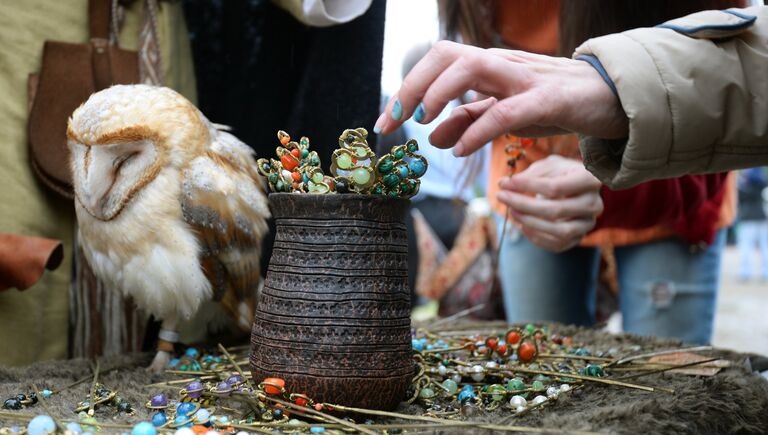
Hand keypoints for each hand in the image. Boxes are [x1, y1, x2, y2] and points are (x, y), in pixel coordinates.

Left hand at [374, 40, 627, 156]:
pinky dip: (478, 130)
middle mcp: (502, 64)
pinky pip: (507, 110)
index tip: (386, 121)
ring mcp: (525, 78)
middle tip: (396, 122)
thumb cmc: (555, 103)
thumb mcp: (504, 113)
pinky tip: (460, 150)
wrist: (613, 100)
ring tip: (423, 124)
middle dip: (411, 86)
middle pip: (446, 54)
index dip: (406, 88)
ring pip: (472, 68)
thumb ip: (469, 122)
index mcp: (489, 65)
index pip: (437, 61)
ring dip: (438, 94)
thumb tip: (432, 138)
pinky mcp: (549, 100)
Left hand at [497, 156, 602, 251]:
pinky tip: (523, 226)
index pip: (555, 187)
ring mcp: (588, 223)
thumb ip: (530, 174)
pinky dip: (536, 238)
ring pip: (558, 231)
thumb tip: (505, 184)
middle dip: (523, 204)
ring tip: (512, 212)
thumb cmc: (561, 174)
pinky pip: (557, 244)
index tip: (505, 183)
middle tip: (501, 197)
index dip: (527, 186)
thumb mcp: (549, 166)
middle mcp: (594, 203)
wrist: (577, 189)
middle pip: (555, 210)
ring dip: (529, 223)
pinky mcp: (580, 238)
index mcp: (590, 180)